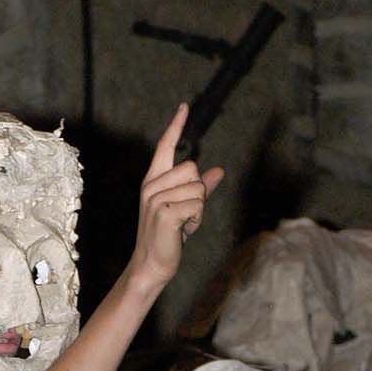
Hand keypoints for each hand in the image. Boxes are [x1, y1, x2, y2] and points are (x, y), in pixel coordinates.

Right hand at [129, 104, 223, 293]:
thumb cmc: (168, 236)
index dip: (176, 126)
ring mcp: (155, 198)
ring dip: (198, 210)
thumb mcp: (186, 208)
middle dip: (198, 193)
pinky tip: (183, 231)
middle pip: (192, 169)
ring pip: (198, 188)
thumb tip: (219, 171)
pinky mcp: (164, 212)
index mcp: (154, 180)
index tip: (184, 106)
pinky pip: (197, 205)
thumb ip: (201, 188)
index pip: (165, 146)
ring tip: (183, 224)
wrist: (152, 264)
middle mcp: (152, 185)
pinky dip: (196, 220)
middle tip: (185, 214)